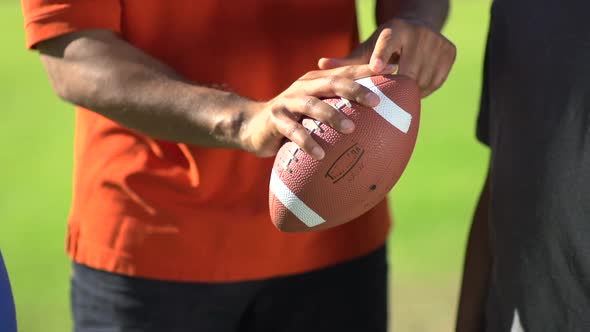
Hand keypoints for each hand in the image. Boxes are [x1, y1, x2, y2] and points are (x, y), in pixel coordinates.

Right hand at [239, 64, 394, 159]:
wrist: (252, 125)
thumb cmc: (294, 120)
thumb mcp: (315, 110)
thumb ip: (339, 110)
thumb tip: (378, 123)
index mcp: (316, 81)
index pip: (345, 72)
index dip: (367, 70)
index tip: (392, 72)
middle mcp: (303, 87)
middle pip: (331, 83)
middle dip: (354, 90)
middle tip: (376, 101)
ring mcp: (288, 102)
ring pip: (312, 105)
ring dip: (332, 116)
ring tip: (351, 128)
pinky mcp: (275, 120)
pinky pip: (293, 131)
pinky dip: (307, 142)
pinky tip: (320, 154)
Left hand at [318, 18, 455, 96]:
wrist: (417, 28)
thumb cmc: (383, 46)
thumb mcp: (367, 50)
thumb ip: (347, 61)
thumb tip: (320, 65)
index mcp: (395, 29)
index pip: (388, 42)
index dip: (382, 54)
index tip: (376, 68)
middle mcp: (418, 32)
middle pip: (408, 69)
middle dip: (397, 87)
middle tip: (386, 100)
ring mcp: (437, 41)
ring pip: (423, 79)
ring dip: (411, 92)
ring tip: (399, 95)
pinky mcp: (450, 51)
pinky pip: (436, 82)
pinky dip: (425, 90)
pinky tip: (414, 90)